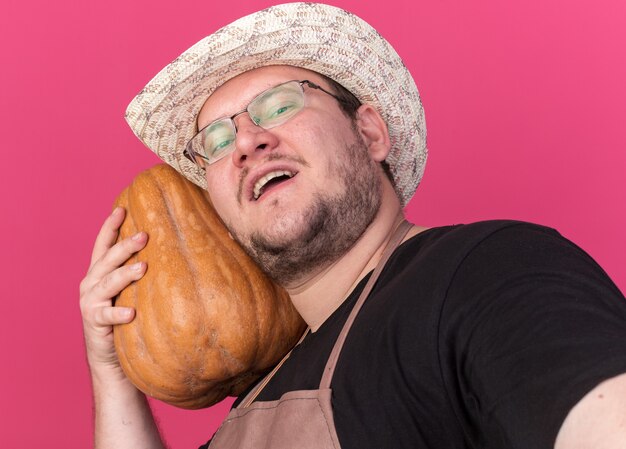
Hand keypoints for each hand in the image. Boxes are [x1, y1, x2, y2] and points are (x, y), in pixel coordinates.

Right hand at [80, 207, 146, 372]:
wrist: (111, 357)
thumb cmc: (129, 317)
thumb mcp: (133, 290)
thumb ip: (142, 269)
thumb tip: (175, 247)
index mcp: (99, 272)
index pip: (104, 244)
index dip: (110, 226)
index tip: (122, 208)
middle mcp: (91, 283)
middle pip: (108, 259)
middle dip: (125, 245)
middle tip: (145, 235)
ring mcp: (90, 302)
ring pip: (108, 283)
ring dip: (125, 274)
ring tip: (143, 267)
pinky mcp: (94, 323)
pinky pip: (107, 316)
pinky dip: (118, 313)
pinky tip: (132, 312)